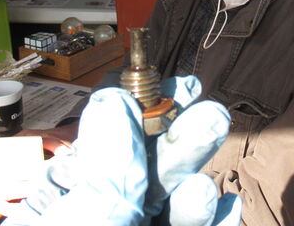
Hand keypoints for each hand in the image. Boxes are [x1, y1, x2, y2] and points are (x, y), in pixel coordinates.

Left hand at [0, 76, 241, 225]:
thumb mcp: (78, 221)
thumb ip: (101, 170)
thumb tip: (114, 99)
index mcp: (68, 201)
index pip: (106, 142)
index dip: (137, 108)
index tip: (166, 82)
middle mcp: (107, 213)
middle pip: (150, 166)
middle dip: (181, 134)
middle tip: (206, 109)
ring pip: (179, 200)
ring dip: (200, 171)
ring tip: (213, 157)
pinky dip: (218, 219)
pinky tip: (225, 206)